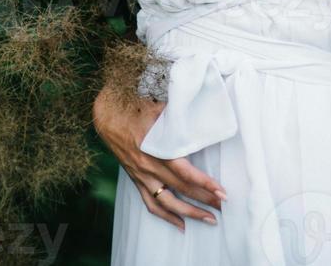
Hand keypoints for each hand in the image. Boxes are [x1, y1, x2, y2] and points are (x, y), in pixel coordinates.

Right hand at [92, 86, 226, 232]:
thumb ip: (176, 114)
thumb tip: (200, 112)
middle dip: (204, 199)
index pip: (183, 172)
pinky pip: (151, 204)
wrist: (107, 116)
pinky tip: (181, 225)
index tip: (221, 191)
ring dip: (189, 213)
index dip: (203, 182)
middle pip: (180, 189)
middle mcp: (148, 167)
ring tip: (209, 219)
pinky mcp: (137, 181)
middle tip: (223, 205)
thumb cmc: (133, 107)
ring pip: (167, 203)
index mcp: (155, 149)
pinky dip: (166, 217)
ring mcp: (142, 176)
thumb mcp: (156, 107)